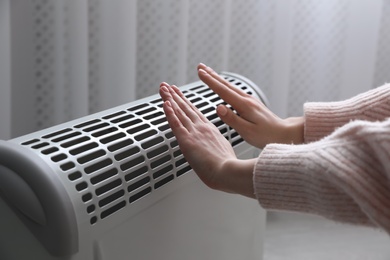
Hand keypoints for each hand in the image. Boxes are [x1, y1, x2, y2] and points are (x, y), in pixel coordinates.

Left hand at [159, 82, 255, 197]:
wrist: (228, 173)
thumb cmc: (227, 168)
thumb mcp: (224, 152)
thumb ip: (216, 147)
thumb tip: (214, 149)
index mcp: (210, 130)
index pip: (195, 112)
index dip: (185, 102)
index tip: (179, 94)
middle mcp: (202, 128)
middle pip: (185, 108)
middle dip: (175, 96)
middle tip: (168, 86)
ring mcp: (194, 132)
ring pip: (179, 112)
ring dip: (169, 99)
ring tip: (163, 88)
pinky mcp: (187, 140)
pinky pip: (175, 123)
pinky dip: (169, 112)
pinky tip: (165, 103)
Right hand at [197, 63, 303, 147]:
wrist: (284, 133)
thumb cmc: (266, 135)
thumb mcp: (247, 131)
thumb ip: (232, 119)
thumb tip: (219, 108)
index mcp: (244, 105)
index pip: (223, 91)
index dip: (210, 81)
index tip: (200, 73)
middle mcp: (247, 99)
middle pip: (225, 84)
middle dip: (211, 75)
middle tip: (200, 66)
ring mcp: (250, 100)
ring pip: (230, 86)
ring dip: (217, 79)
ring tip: (208, 73)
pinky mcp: (251, 104)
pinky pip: (234, 91)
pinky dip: (225, 86)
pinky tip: (222, 86)